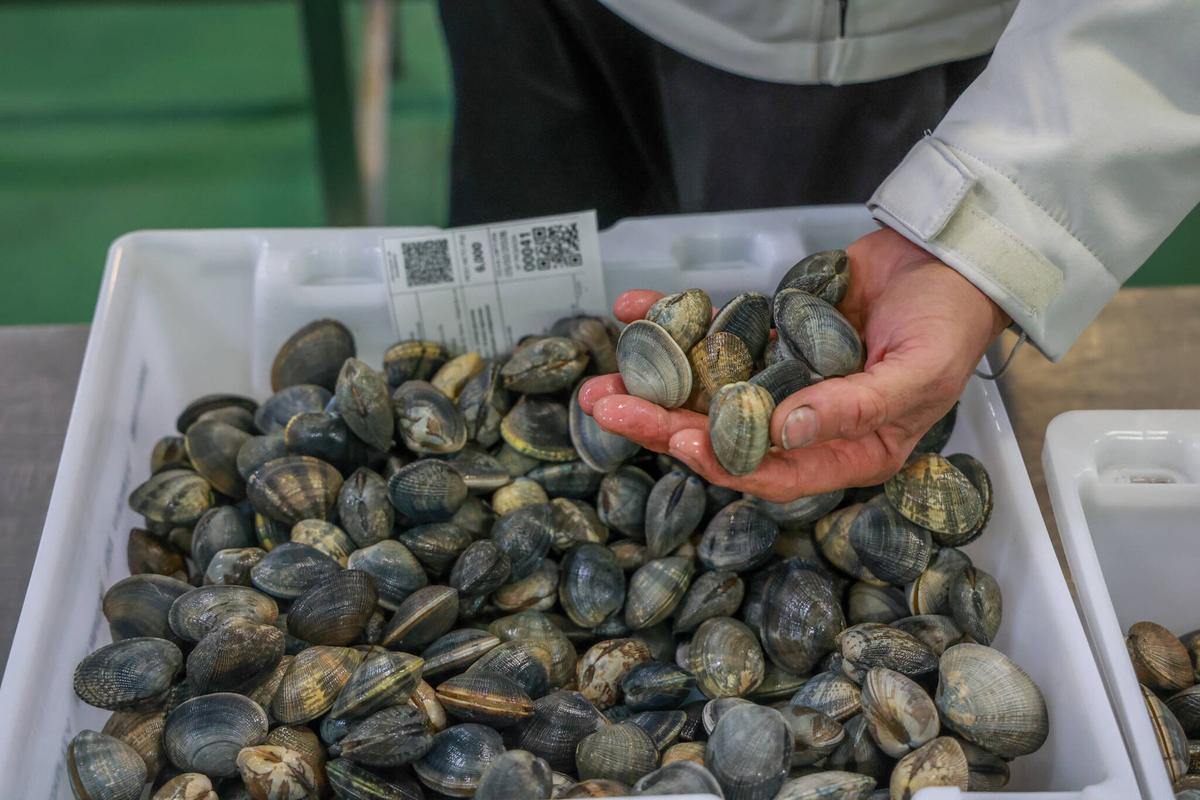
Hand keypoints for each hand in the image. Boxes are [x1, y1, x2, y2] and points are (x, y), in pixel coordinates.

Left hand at [578, 228, 1009, 502]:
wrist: (951, 253)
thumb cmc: (952, 323)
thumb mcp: (916, 374)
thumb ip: (853, 408)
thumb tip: (785, 431)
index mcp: (847, 450)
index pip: (774, 473)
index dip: (724, 462)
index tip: (680, 440)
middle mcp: (806, 421)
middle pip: (724, 434)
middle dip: (664, 425)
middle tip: (608, 410)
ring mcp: (783, 377)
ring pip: (709, 391)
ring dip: (656, 385)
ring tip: (601, 381)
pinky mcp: (770, 335)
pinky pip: (717, 336)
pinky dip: (676, 324)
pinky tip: (632, 311)